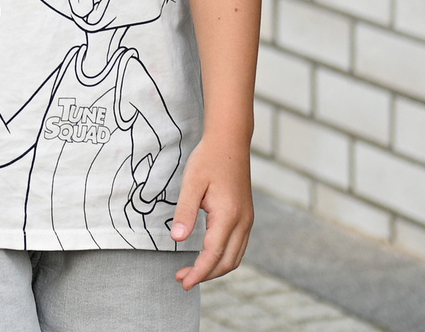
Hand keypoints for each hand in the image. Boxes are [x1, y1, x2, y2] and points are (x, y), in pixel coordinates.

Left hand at [170, 136, 252, 288]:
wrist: (230, 142)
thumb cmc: (208, 159)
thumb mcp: (191, 183)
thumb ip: (185, 212)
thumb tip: (176, 239)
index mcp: (228, 215)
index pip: (213, 254)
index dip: (198, 272)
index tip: (183, 282)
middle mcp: (243, 221)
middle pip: (227, 262)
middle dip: (205, 274)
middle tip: (182, 279)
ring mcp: (247, 220)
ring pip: (235, 257)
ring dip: (215, 268)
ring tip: (192, 271)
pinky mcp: (246, 217)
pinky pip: (238, 246)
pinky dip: (223, 258)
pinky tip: (207, 256)